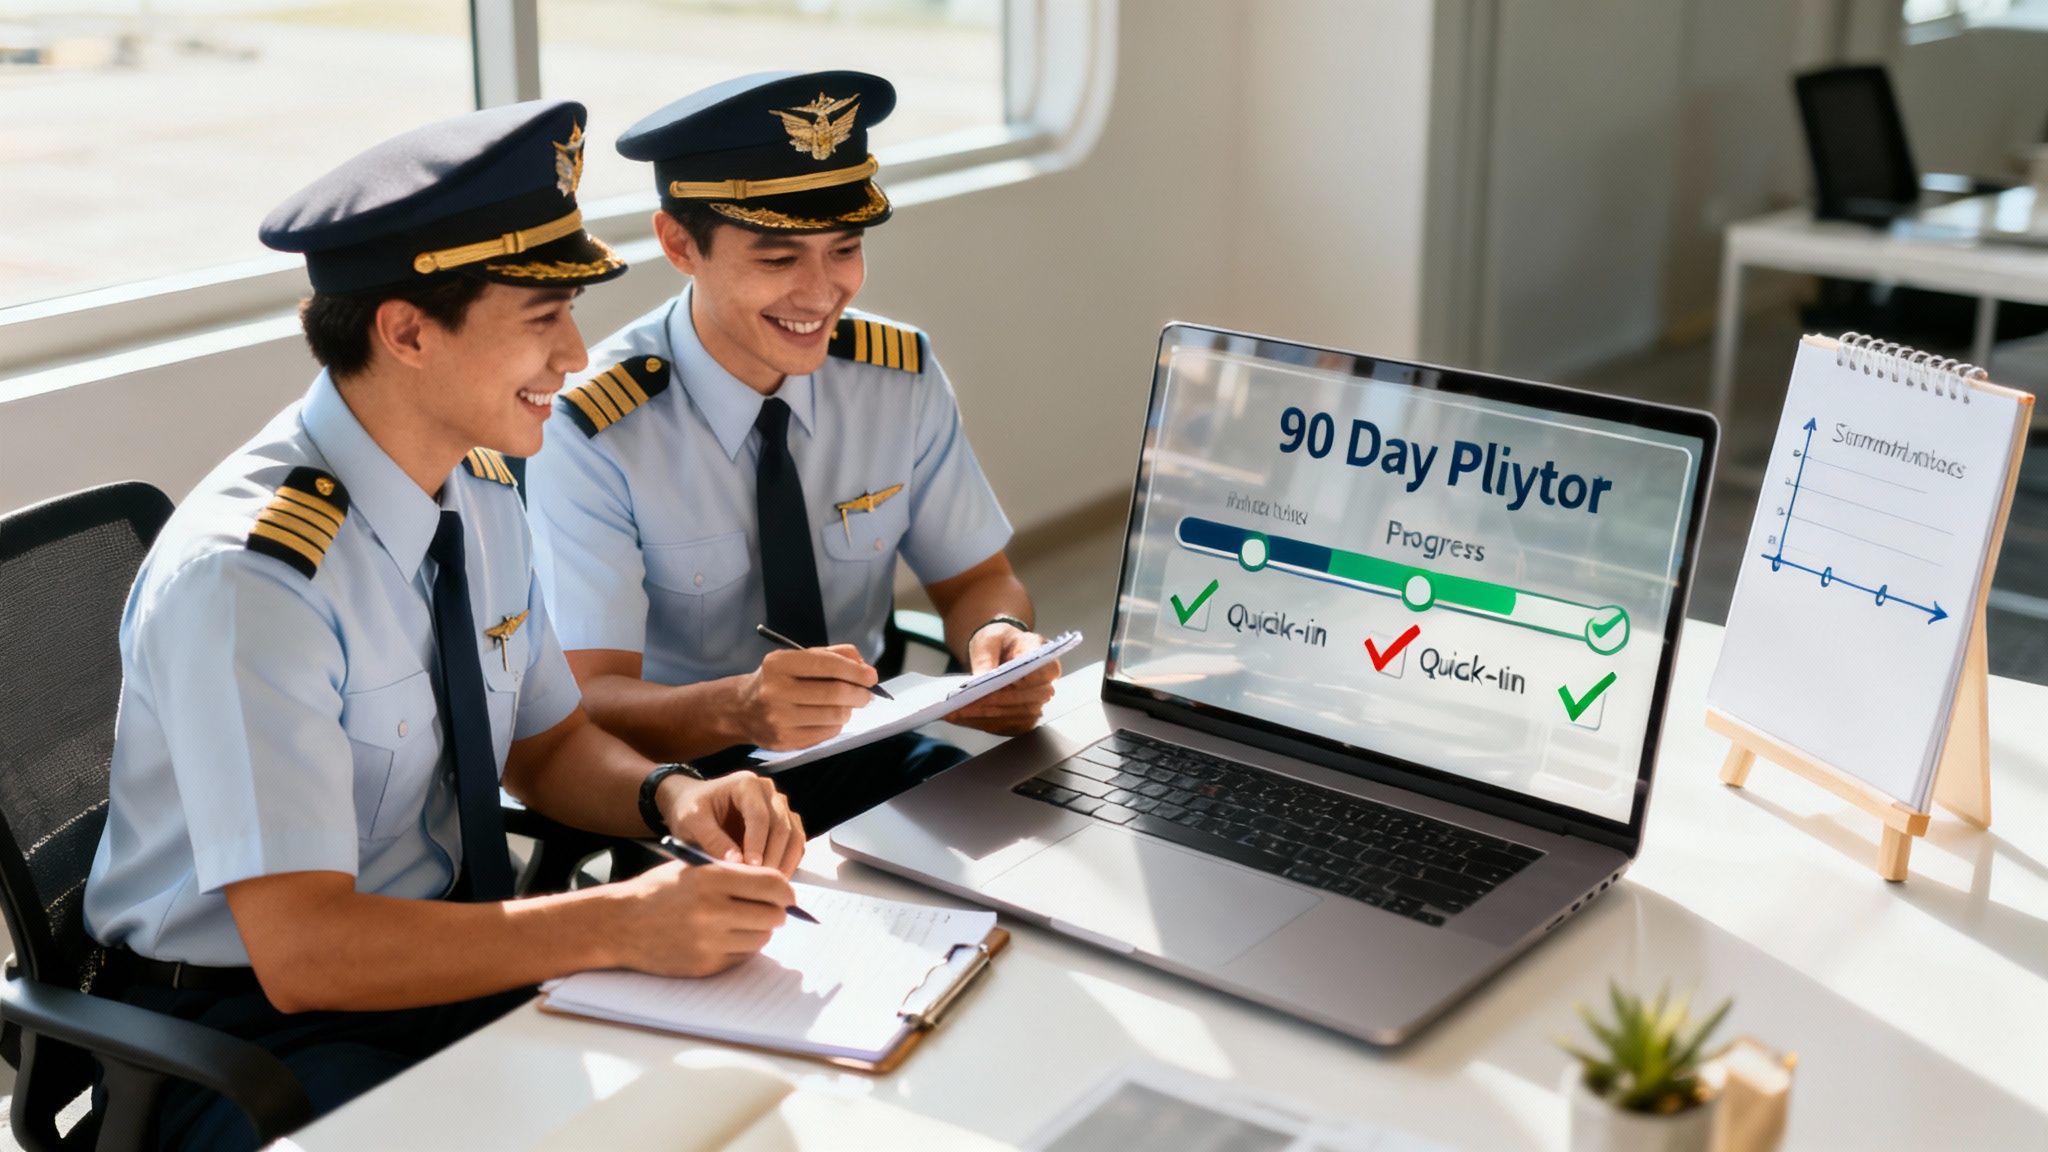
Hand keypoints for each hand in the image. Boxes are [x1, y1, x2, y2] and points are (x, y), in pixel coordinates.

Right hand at [610, 859, 796, 977]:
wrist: (618, 924)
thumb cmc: (658, 891)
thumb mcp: (694, 867)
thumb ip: (734, 873)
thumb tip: (779, 887)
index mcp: (711, 878)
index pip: (772, 885)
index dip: (785, 891)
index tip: (786, 895)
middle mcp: (712, 910)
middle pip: (773, 916)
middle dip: (774, 912)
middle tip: (765, 909)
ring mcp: (708, 942)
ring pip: (761, 939)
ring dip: (758, 931)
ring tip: (739, 922)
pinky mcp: (704, 966)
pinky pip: (743, 958)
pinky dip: (740, 948)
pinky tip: (722, 937)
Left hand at [658, 770, 805, 875]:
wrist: (693, 805)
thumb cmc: (690, 810)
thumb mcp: (691, 822)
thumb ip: (712, 840)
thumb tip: (737, 863)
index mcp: (746, 784)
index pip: (759, 815)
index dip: (757, 843)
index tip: (750, 868)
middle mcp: (769, 792)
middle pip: (782, 826)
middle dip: (773, 856)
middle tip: (760, 882)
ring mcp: (780, 807)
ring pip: (795, 835)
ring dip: (785, 862)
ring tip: (769, 885)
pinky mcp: (784, 823)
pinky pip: (795, 844)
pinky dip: (789, 862)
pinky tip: (773, 880)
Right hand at [738, 645, 878, 750]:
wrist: (741, 709)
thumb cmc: (777, 679)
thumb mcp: (796, 659)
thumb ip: (831, 655)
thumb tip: (863, 664)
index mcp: (779, 664)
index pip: (826, 665)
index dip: (855, 671)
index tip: (871, 676)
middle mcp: (776, 691)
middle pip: (835, 693)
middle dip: (859, 693)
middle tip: (868, 694)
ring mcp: (780, 719)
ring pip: (834, 715)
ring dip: (849, 709)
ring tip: (848, 704)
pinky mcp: (785, 741)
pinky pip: (827, 733)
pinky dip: (837, 724)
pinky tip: (831, 717)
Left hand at [945, 624, 1059, 734]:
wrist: (999, 651)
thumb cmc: (999, 641)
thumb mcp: (988, 639)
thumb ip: (986, 656)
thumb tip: (981, 678)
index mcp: (1041, 655)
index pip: (1044, 671)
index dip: (1024, 680)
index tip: (998, 683)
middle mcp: (1044, 682)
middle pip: (1028, 698)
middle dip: (995, 703)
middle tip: (965, 704)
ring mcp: (1036, 703)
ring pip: (1016, 716)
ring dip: (986, 717)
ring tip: (957, 713)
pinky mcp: (1024, 718)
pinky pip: (1007, 726)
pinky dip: (983, 724)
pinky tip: (962, 718)